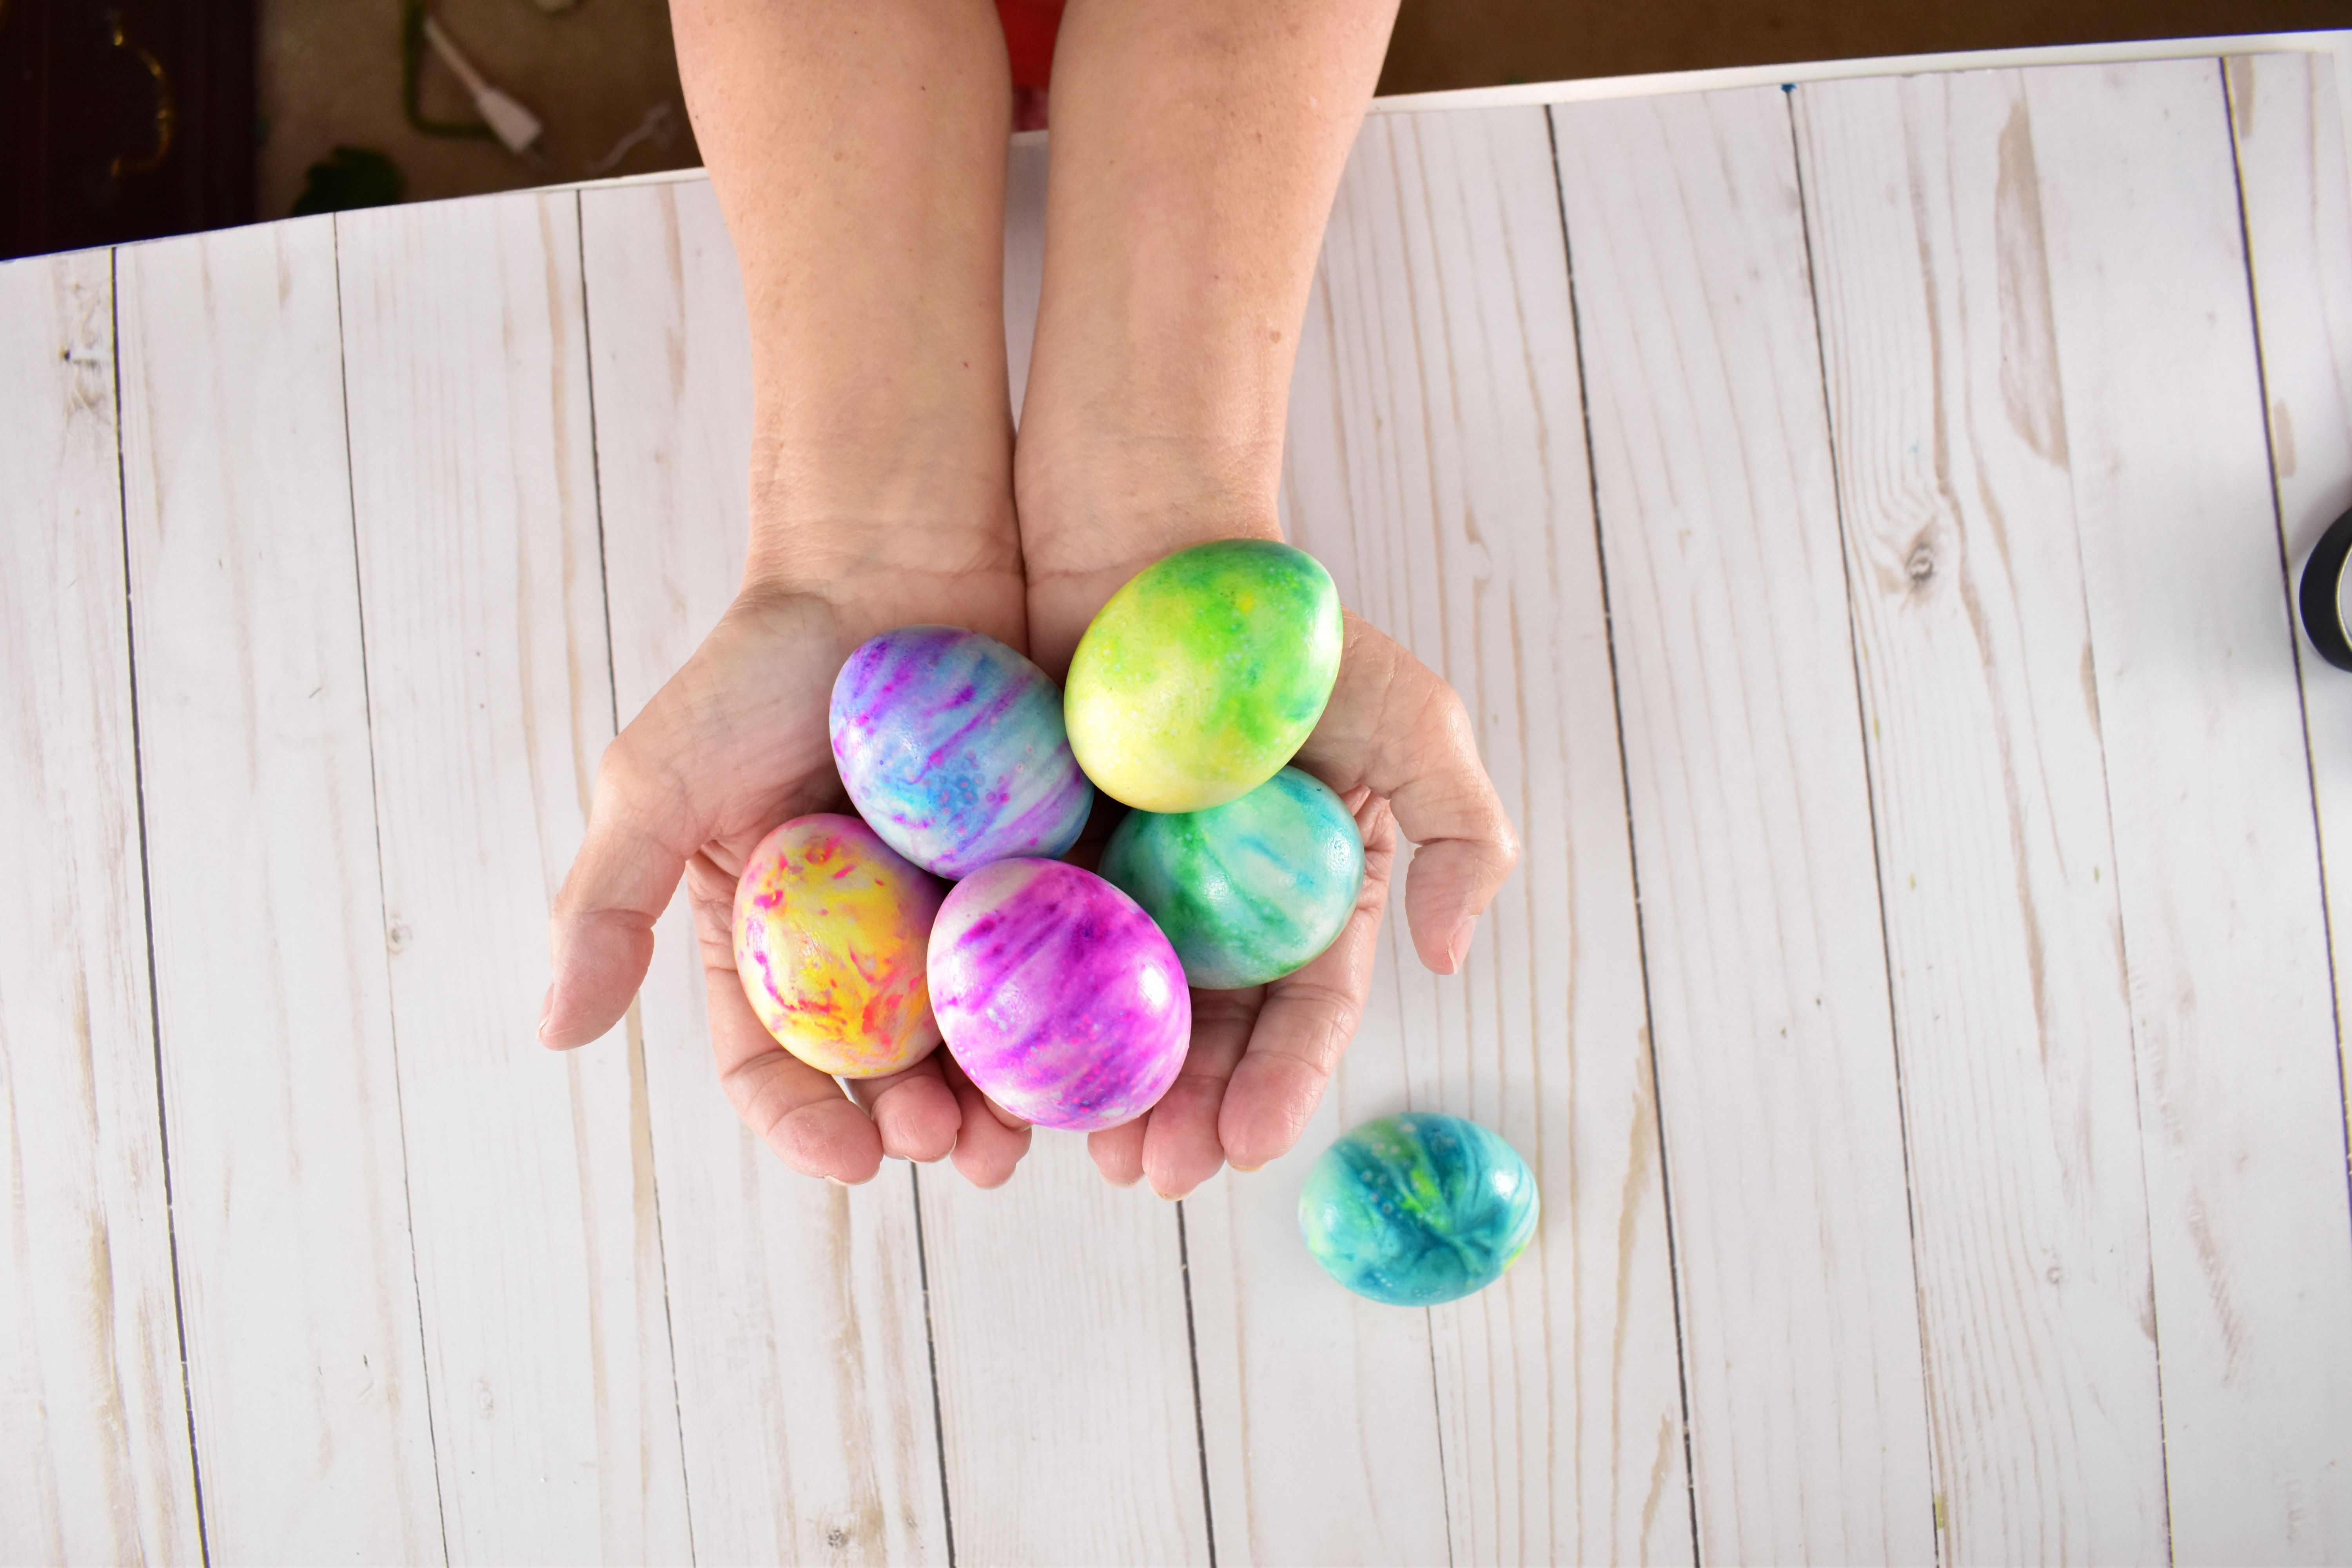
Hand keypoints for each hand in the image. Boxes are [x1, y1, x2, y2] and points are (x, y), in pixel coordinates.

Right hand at [540, 558, 1036, 1189]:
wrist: (889, 557)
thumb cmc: (759, 665)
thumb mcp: (658, 776)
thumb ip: (607, 901)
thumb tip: (553, 1033)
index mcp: (776, 944)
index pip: (780, 1067)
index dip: (807, 1126)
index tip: (853, 1161)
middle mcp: (872, 946)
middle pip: (897, 1073)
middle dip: (926, 1127)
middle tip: (955, 1148)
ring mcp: (966, 910)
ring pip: (992, 1036)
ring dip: (1009, 1098)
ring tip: (1028, 1129)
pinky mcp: (1051, 868)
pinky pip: (1071, 957)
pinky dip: (1084, 1011)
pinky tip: (1104, 1048)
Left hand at [1026, 531, 1520, 1196]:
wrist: (1152, 546)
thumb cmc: (1293, 632)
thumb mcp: (1412, 714)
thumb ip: (1459, 833)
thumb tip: (1448, 958)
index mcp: (1303, 901)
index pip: (1300, 1014)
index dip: (1280, 1085)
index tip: (1250, 1147)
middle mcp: (1213, 917)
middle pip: (1200, 1040)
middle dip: (1183, 1119)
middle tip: (1156, 1176)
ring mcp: (1120, 895)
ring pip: (1109, 1023)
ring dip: (1099, 1101)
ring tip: (1085, 1155)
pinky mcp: (1030, 867)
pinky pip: (1021, 961)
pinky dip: (1011, 1025)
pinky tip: (995, 1080)